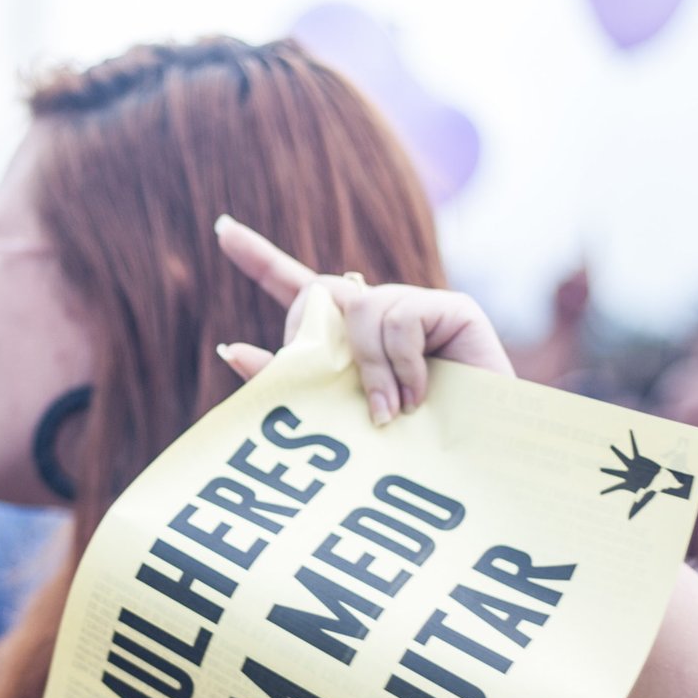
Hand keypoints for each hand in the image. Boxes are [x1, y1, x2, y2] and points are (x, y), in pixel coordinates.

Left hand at [213, 214, 513, 422]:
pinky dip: (401, 365)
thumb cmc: (406, 448)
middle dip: (315, 344)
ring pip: (357, 309)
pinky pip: (397, 319)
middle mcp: (377, 312)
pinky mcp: (451, 307)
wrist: (475, 466)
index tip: (222, 231)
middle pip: (318, 295)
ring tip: (392, 412)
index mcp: (345, 336)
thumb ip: (286, 383)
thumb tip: (230, 347)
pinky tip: (420, 396)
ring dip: (369, 369)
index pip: (295, 287)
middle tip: (344, 394)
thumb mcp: (334, 415)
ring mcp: (414, 306)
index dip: (259, 258)